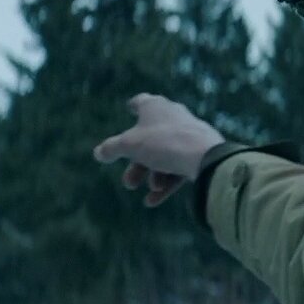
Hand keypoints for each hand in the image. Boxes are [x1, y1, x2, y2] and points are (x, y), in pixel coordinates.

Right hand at [93, 93, 225, 206]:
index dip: (134, 106)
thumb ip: (112, 148)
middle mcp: (174, 116)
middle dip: (138, 164)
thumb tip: (98, 153)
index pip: (142, 102)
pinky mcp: (201, 152)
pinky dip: (167, 182)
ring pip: (165, 156)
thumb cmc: (163, 143)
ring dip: (153, 175)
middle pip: (149, 141)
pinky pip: (179, 167)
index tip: (130, 108)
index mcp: (156, 106)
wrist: (205, 156)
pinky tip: (154, 200)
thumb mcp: (130, 146)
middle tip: (129, 183)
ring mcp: (189, 134)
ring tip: (150, 189)